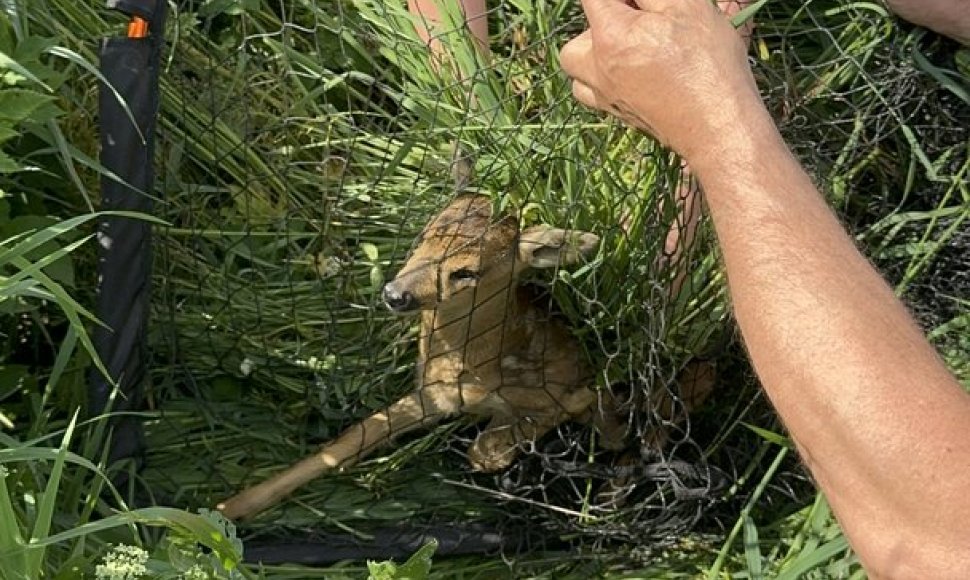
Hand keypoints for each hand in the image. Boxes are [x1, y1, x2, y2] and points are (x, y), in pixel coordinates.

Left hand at [560, 0, 764, 162]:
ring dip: (594, 51)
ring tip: (629, 46)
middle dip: (603, 21)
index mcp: (610, 35)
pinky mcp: (617, 114)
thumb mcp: (686, 6)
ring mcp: (604, 96)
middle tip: (639, 20)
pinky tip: (631, 72)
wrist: (717, 127)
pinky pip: (591, 92)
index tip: (642, 4)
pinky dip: (601, 79)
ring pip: (577, 66)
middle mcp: (596, 68)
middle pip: (580, 36)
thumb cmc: (708, 63)